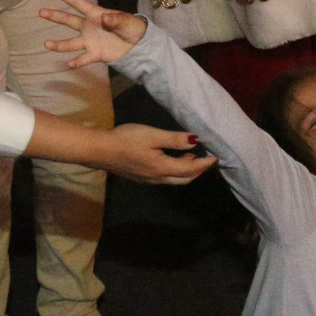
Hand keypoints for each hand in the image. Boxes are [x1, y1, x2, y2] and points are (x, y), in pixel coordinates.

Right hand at [41, 0, 147, 67]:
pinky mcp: (95, 53)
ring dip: (59, 44)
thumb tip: (104, 18)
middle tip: (41, 12)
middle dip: (56, 16)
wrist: (138, 45)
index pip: (79, 4)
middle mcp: (89, 27)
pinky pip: (84, 58)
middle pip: (69, 20)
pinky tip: (69, 64)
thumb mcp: (126, 21)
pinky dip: (77, 61)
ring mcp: (90, 41)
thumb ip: (115, 19)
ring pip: (71, 42)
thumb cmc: (132, 27)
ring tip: (46, 44)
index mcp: (96, 14)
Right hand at [99, 122, 218, 185]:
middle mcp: (158, 178)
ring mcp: (148, 180)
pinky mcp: (141, 178)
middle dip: (198, 170)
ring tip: (192, 155)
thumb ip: (175, 139)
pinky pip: (165, 178)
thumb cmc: (126, 139)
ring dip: (186, 171)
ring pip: (174, 180)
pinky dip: (175, 171)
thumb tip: (196, 140)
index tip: (215, 156)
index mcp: (162, 168)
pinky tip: (172, 158)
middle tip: (207, 158)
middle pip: (184, 179)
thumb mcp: (152, 135)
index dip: (204, 163)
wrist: (100, 150)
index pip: (190, 169)